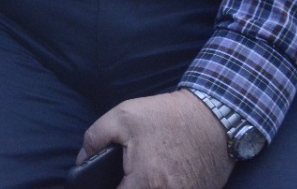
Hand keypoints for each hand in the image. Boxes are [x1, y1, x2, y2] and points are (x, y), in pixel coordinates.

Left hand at [81, 90, 232, 188]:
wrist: (215, 118)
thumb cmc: (167, 116)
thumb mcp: (122, 116)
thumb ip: (94, 139)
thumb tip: (81, 160)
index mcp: (147, 182)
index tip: (97, 185)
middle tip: (121, 177)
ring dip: (142, 187)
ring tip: (138, 175)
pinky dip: (161, 187)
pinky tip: (156, 177)